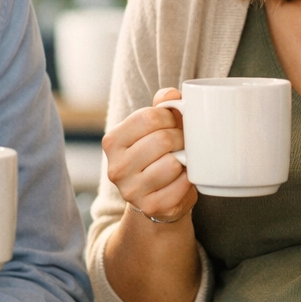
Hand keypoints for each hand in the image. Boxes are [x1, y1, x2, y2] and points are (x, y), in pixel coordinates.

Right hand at [103, 88, 195, 221]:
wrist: (156, 198)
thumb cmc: (156, 155)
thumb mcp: (154, 128)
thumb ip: (162, 106)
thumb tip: (172, 94)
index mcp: (112, 142)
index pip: (148, 117)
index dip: (169, 117)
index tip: (173, 123)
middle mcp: (116, 167)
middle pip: (162, 140)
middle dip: (181, 138)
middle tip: (182, 143)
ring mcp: (131, 190)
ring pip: (173, 163)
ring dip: (185, 160)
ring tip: (181, 161)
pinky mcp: (150, 207)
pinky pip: (181, 185)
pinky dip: (188, 179)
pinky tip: (181, 179)